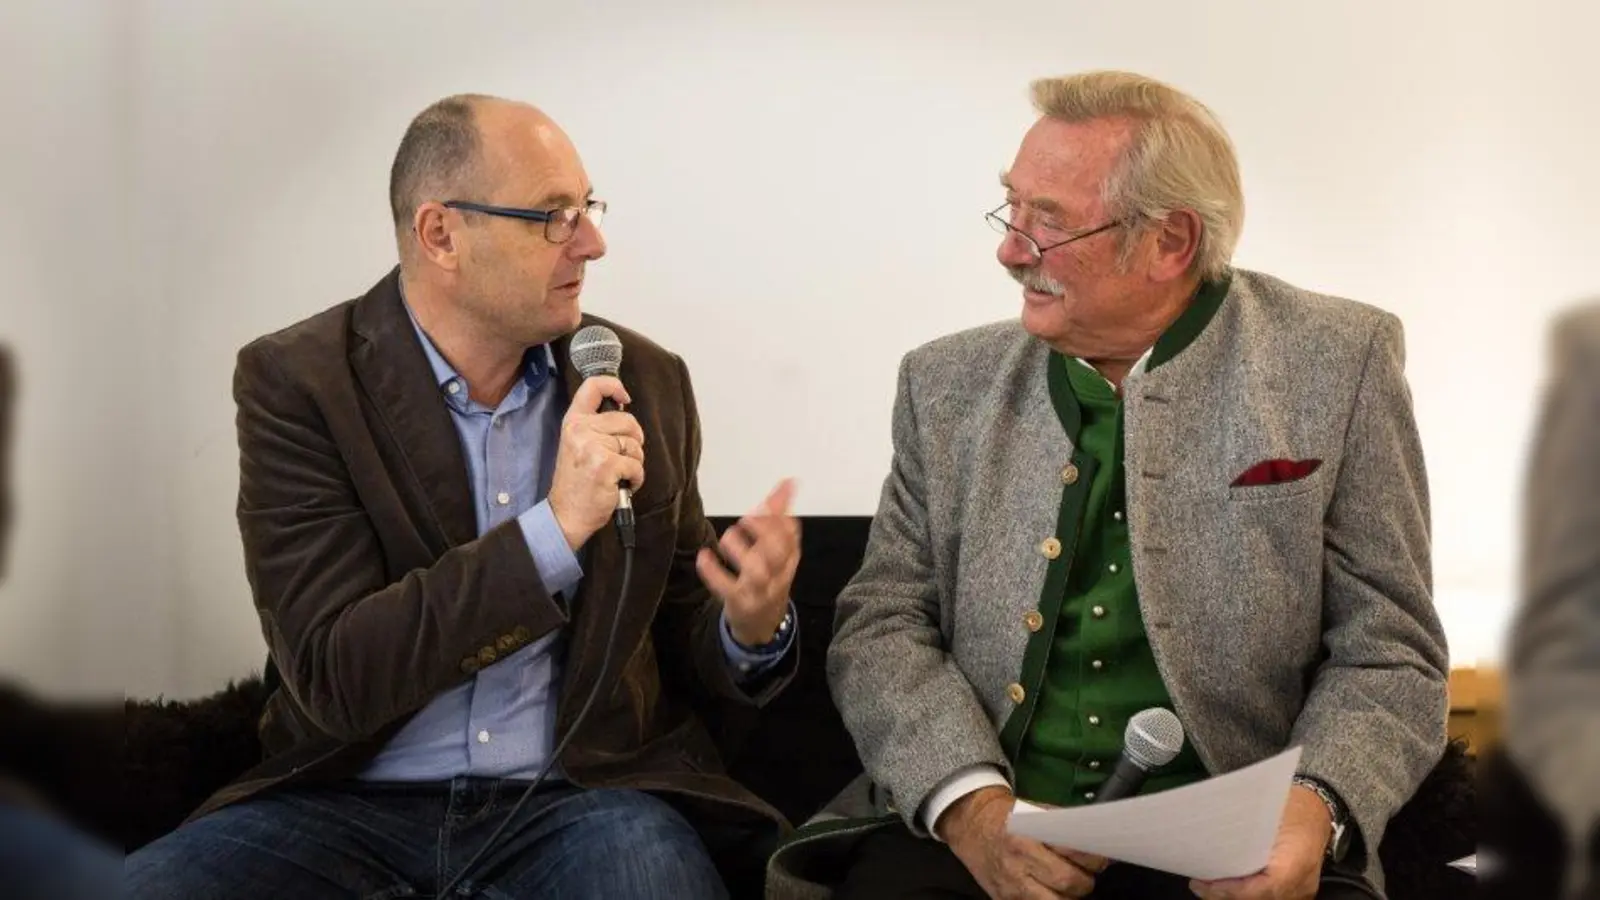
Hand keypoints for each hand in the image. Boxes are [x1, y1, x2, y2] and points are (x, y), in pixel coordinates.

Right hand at [548, 376, 645, 550]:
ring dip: (634, 463)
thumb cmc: (576, 482)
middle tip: (621, 458)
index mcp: (573, 422)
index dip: (614, 385)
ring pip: (635, 445)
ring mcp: (593, 447)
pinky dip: (636, 479)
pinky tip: (621, 485)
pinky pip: (637, 465)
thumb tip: (623, 407)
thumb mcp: (576, 444)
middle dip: (633, 441)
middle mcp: (581, 430)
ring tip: (617, 475)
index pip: (593, 386)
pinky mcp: (607, 465)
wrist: (566, 514)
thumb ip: (594, 425)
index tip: (624, 397)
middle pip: (628, 420)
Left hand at [697, 479, 798, 645]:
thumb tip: (788, 482)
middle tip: (747, 519)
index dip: (778, 516)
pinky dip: (714, 572)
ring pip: (755, 571)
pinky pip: (727, 589)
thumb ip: (778, 516)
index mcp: (789, 558)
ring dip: (739, 549)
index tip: (764, 502)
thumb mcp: (777, 551)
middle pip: (777, 551)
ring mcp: (759, 591)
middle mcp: (778, 574)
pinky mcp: (740, 603)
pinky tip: (704, 557)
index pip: (791, 534)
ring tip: (728, 537)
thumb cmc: (768, 578)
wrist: (761, 625)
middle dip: (763, 530)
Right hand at [940, 786, 1106, 898]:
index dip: (1094, 859)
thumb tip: (1096, 844)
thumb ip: (1063, 826)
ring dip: (1069, 897)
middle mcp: (1018, 863)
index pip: (1073, 854)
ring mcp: (1011, 887)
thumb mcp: (1034, 811)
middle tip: (1085, 875)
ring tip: (1070, 887)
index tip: (1101, 859)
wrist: (969, 824)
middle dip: (1085, 882)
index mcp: (1028, 836)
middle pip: (1068, 883)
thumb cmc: (1007, 816)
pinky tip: (1053, 893)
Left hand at [1188, 785, 1329, 898]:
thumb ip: (1242, 833)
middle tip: (1199, 885)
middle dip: (1227, 895)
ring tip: (1209, 886)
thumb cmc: (1291, 805)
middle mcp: (1302, 882)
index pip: (1264, 887)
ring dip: (1236, 896)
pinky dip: (1248, 895)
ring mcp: (1302, 890)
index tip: (1205, 883)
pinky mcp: (1298, 891)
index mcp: (1295, 860)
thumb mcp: (1265, 812)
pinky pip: (1271, 898)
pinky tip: (1228, 886)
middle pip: (1260, 899)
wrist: (1317, 808)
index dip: (1232, 890)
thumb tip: (1209, 840)